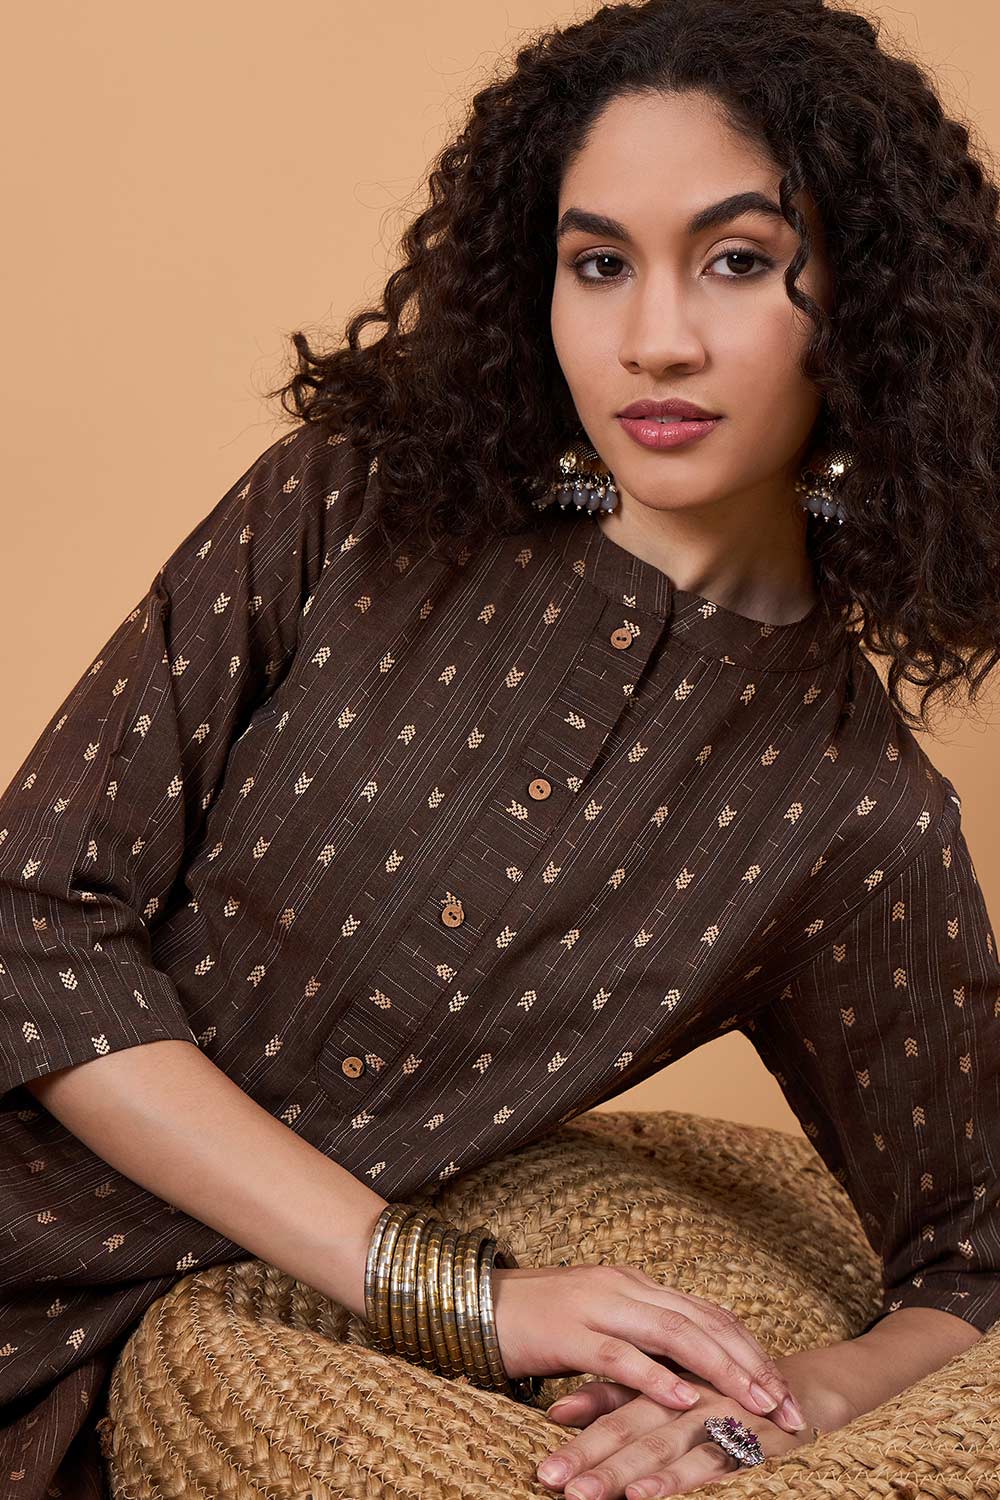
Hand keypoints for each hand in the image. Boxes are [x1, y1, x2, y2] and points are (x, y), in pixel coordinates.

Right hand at [490, 1262, 807, 1432]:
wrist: (472, 1304)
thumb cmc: (534, 1325)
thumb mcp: (596, 1328)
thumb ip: (637, 1342)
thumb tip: (684, 1375)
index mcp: (635, 1284)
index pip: (709, 1314)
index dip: (751, 1350)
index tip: (786, 1389)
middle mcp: (625, 1286)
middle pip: (705, 1321)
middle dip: (753, 1364)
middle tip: (789, 1405)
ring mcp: (598, 1305)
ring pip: (675, 1332)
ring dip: (722, 1369)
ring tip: (757, 1402)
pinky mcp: (568, 1331)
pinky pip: (620, 1354)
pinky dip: (658, 1376)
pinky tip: (686, 1399)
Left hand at [533, 1372, 818, 1499]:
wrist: (801, 1389)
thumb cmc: (720, 1394)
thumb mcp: (665, 1393)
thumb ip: (613, 1398)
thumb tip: (556, 1412)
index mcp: (662, 1378)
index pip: (612, 1408)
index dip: (578, 1440)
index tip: (542, 1473)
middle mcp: (686, 1394)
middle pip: (631, 1425)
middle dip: (590, 1459)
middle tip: (550, 1482)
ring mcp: (717, 1413)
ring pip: (662, 1443)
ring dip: (622, 1471)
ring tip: (585, 1495)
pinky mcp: (748, 1436)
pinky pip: (708, 1459)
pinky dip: (676, 1477)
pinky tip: (646, 1493)